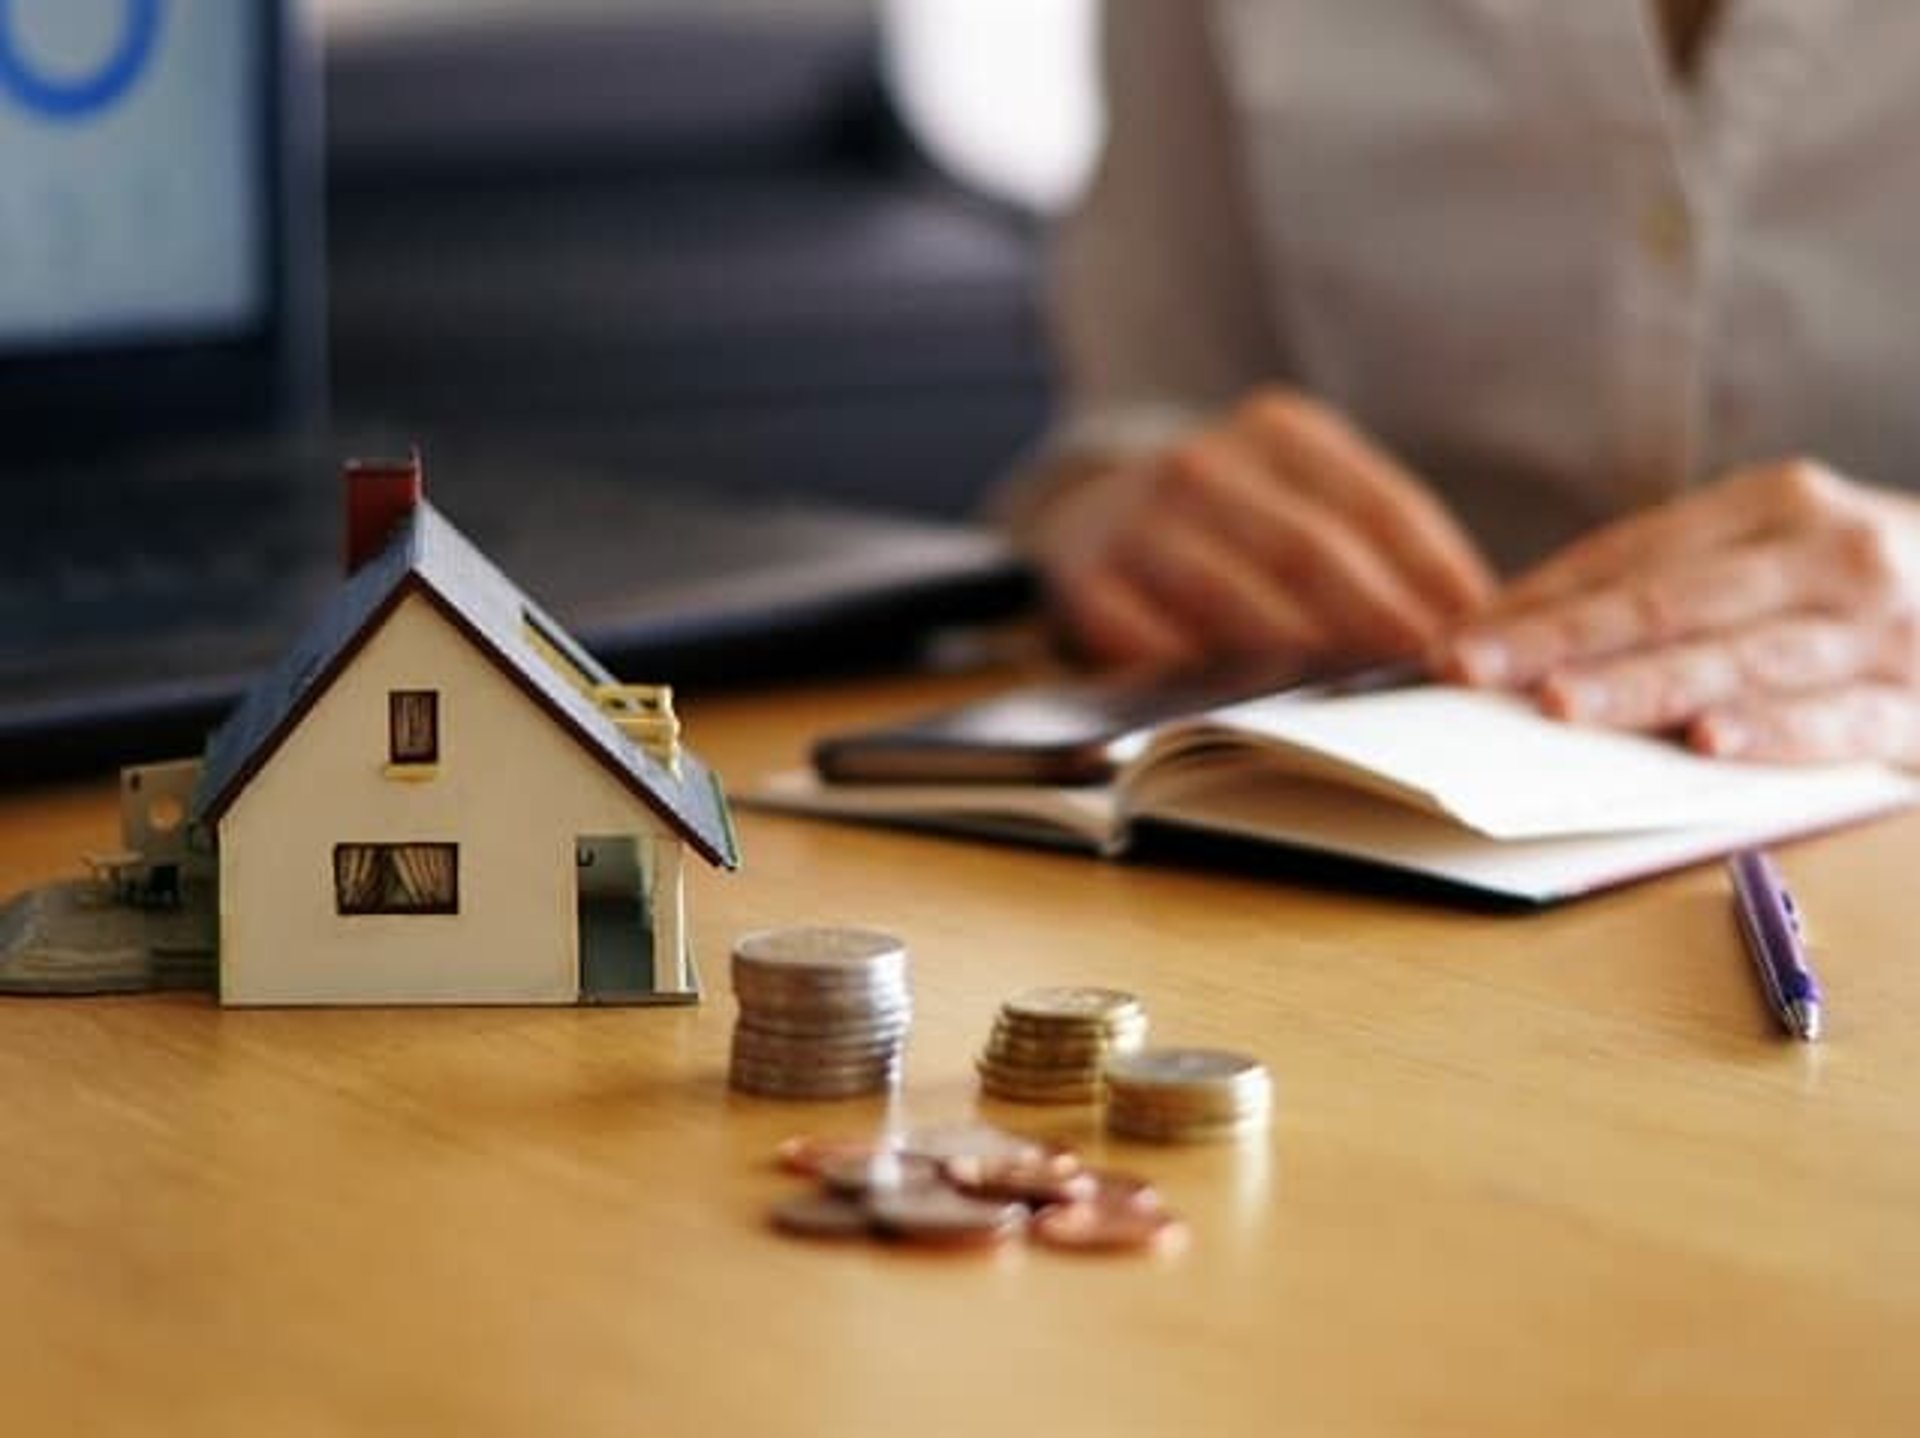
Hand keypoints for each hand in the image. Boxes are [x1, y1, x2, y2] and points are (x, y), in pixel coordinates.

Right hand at [1022, 390, 1495, 666]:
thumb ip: (1373, 545)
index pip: (1378, 504)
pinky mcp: (1087, 583)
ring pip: (1232, 596)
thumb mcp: (1301, 498)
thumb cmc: (1233, 525)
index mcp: (1278, 429)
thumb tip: (1476, 622)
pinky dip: (1205, 678)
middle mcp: (1204, 462)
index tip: (1483, 630)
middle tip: (1430, 676)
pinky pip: (1152, 641)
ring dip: (1300, 656)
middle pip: (1311, 551)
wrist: (1089, 518)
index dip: (1436, 572)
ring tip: (1360, 704)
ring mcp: (1137, 520)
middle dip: (1379, 621)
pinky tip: (1253, 709)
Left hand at [1442, 459, 1919, 762]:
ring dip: (1640, 685)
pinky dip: (1771, 731)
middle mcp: (1826, 553)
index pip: (1633, 557)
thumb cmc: (1865, 593)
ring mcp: (1877, 628)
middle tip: (1471, 669)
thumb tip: (1523, 634)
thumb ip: (1673, 587)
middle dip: (1559, 639)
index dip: (1539, 600)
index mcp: (1776, 506)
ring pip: (1738, 658)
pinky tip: (1706, 744)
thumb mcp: (1778, 559)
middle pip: (1668, 602)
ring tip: (1557, 706)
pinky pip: (1838, 720)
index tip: (1456, 639)